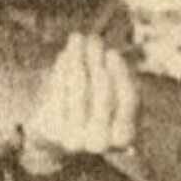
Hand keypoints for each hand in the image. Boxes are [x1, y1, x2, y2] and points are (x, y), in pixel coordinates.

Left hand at [22, 32, 137, 171]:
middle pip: (102, 93)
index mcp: (124, 137)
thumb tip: (105, 52)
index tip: (112, 52)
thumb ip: (116, 79)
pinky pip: (58, 93)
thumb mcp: (114, 101)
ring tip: (78, 39)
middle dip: (97, 61)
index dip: (120, 74)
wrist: (58, 142)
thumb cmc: (95, 115)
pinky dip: (61, 71)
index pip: (128, 100)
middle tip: (93, 38)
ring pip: (78, 90)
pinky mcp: (52, 131)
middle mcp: (100, 142)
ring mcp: (74, 139)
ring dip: (78, 60)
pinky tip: (65, 55)